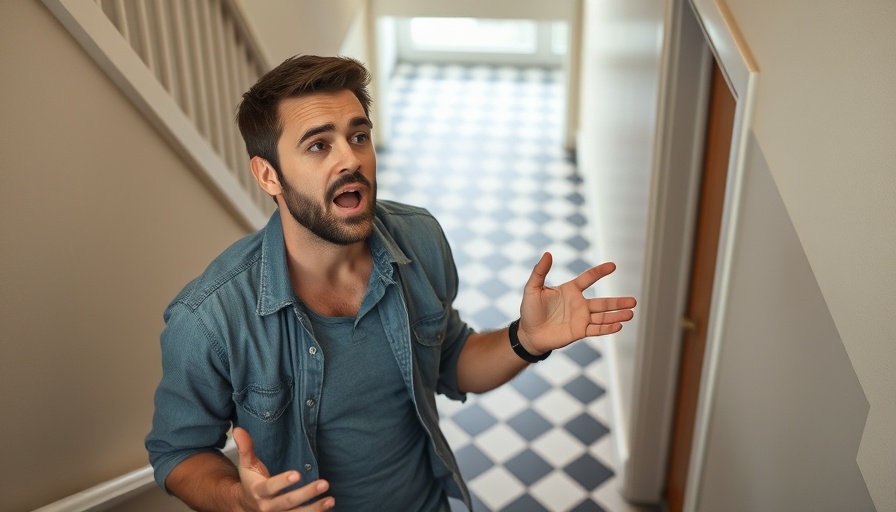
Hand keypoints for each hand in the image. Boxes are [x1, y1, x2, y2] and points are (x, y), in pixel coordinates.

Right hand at [233, 427, 333, 510]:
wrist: (246, 506)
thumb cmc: (251, 483)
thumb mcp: (246, 466)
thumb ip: (245, 448)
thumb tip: (238, 429)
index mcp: (258, 492)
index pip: (270, 487)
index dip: (283, 482)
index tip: (297, 474)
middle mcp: (268, 507)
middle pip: (288, 502)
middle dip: (306, 494)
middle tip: (324, 483)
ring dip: (315, 508)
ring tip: (331, 499)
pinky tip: (328, 507)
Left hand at [518, 253, 635, 354]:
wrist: (529, 333)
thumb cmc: (529, 310)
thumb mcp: (532, 288)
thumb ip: (540, 272)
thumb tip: (547, 253)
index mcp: (570, 290)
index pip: (588, 278)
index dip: (600, 272)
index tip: (613, 266)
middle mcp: (579, 304)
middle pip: (603, 302)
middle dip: (618, 302)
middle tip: (634, 301)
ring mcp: (581, 318)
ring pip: (603, 316)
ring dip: (617, 315)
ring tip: (631, 313)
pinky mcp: (579, 331)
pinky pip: (596, 329)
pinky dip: (607, 328)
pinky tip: (618, 325)